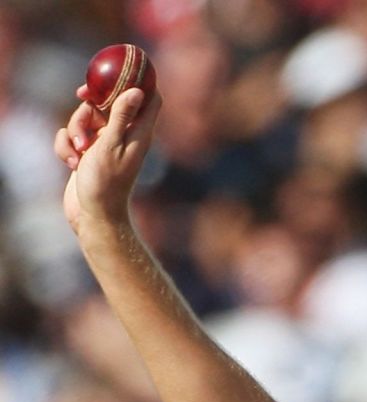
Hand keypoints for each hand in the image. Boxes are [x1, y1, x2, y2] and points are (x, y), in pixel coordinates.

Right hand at [56, 84, 160, 235]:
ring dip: (75, 129)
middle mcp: (124, 137)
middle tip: (82, 95)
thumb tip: (138, 90)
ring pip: (86, 118)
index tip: (122, 69)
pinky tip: (70, 162)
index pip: (150, 99)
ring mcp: (105, 144)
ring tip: (78, 150)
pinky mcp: (88, 153)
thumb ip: (122, 117)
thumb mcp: (111, 145)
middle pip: (109, 102)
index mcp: (138, 134)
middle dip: (92, 101)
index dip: (139, 80)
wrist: (94, 217)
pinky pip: (72, 135)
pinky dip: (66, 145)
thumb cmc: (106, 184)